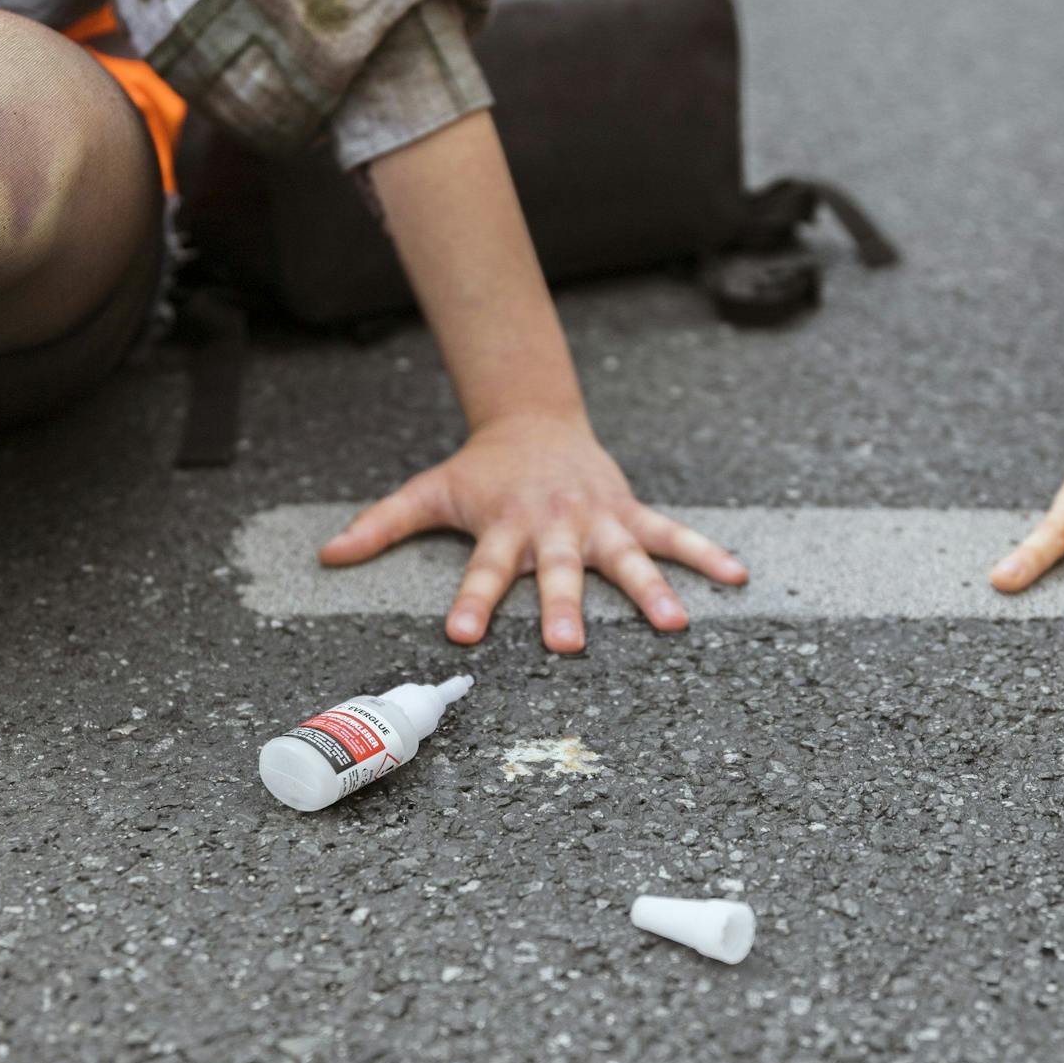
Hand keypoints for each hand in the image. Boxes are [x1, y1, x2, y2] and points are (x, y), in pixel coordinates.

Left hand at [319, 411, 748, 651]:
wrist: (534, 417)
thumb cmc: (481, 468)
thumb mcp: (429, 490)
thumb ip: (381, 525)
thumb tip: (327, 555)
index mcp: (503, 525)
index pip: (483, 569)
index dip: (473, 601)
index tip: (463, 634)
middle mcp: (552, 525)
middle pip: (558, 571)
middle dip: (562, 605)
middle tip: (567, 645)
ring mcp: (597, 519)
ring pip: (626, 557)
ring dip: (650, 589)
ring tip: (672, 624)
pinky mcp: (630, 512)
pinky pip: (673, 534)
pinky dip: (706, 553)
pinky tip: (737, 576)